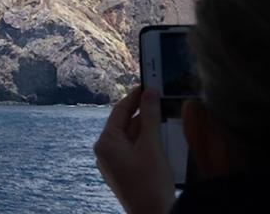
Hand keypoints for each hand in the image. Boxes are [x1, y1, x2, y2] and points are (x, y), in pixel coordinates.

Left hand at [94, 87, 174, 213]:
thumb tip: (149, 93)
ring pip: (131, 139)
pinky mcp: (124, 174)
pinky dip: (147, 143)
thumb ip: (150, 117)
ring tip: (165, 117)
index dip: (134, 96)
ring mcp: (113, 165)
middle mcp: (105, 153)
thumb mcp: (152, 146)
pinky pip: (134, 151)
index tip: (147, 84)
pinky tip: (162, 140)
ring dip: (147, 129)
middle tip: (160, 99)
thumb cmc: (150, 184)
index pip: (119, 111)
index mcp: (105, 143)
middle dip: (143, 114)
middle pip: (125, 125)